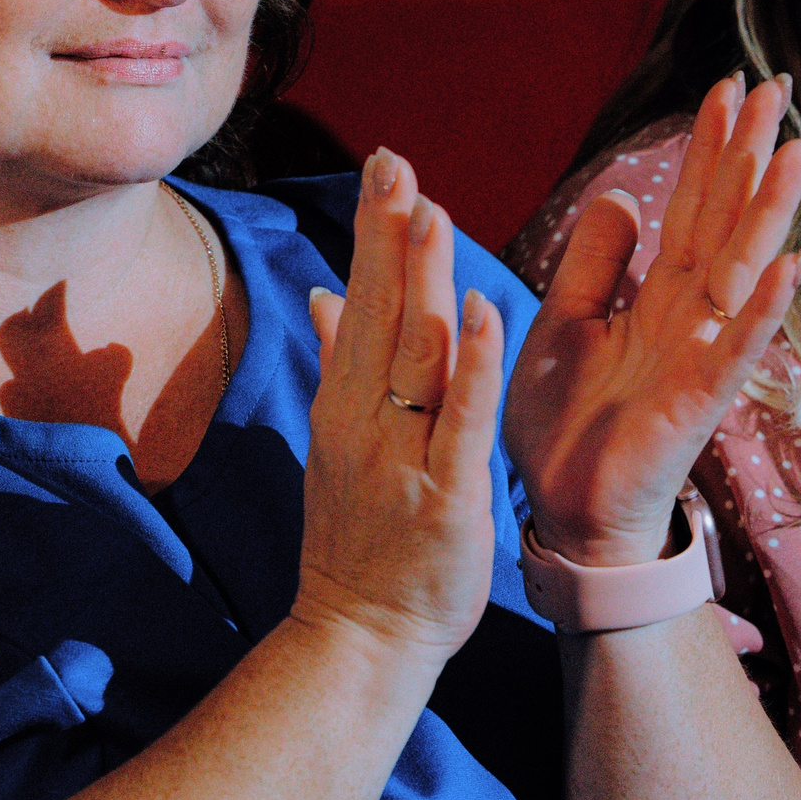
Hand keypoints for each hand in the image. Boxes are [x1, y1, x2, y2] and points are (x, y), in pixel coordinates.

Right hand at [292, 149, 505, 662]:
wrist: (358, 639)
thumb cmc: (359, 542)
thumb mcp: (335, 444)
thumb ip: (335, 364)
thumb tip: (321, 292)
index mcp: (344, 404)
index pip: (361, 301)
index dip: (372, 231)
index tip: (384, 164)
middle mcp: (363, 420)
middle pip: (378, 312)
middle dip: (386, 233)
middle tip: (394, 160)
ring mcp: (400, 457)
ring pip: (413, 355)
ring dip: (420, 281)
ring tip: (429, 210)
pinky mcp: (443, 496)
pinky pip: (457, 420)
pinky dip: (468, 364)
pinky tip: (478, 309)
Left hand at [505, 73, 800, 568]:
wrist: (566, 512)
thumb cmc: (566, 425)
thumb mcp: (563, 323)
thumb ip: (595, 264)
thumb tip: (623, 197)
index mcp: (655, 296)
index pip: (690, 206)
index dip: (710, 149)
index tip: (728, 87)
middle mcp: (689, 316)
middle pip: (726, 219)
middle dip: (749, 154)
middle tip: (778, 85)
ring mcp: (700, 354)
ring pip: (742, 268)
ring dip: (770, 209)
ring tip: (799, 149)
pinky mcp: (698, 401)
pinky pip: (736, 347)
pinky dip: (763, 308)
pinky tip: (789, 263)